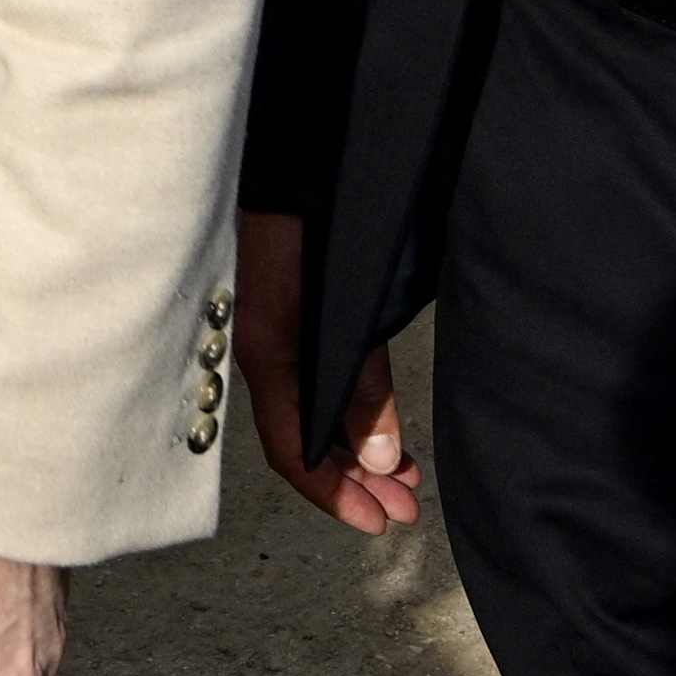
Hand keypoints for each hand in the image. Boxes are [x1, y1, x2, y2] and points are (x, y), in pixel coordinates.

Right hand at [231, 207, 418, 534]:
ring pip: (316, 412)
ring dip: (360, 449)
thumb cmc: (306, 218)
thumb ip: (361, 381)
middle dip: (357, 480)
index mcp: (268, 352)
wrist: (289, 152)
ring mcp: (277, 331)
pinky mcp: (293, 310)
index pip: (294, 449)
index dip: (334, 494)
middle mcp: (267, 350)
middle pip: (307, 439)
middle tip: (408, 511)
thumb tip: (383, 460)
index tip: (378, 523)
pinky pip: (318, 380)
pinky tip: (382, 425)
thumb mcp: (340, 306)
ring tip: (407, 478)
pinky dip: (354, 411)